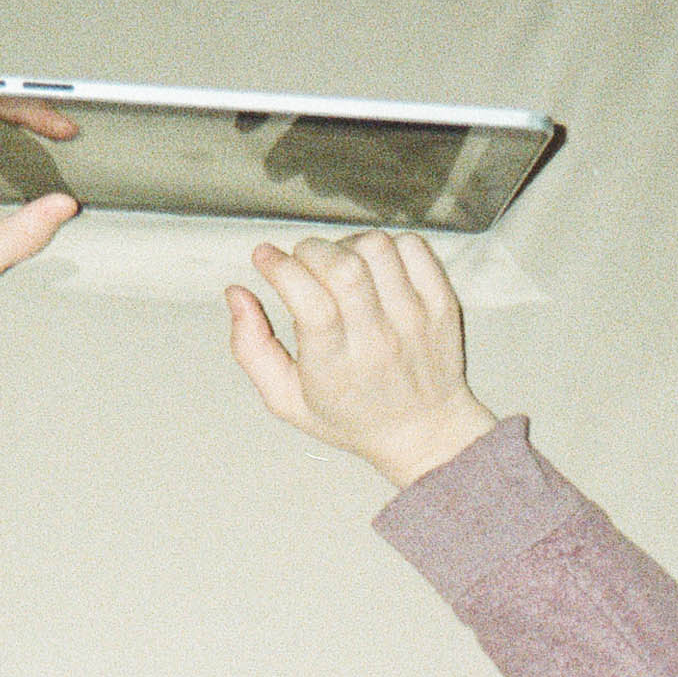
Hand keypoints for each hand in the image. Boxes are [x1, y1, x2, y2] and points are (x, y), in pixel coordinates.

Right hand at [225, 232, 501, 488]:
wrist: (424, 431)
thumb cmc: (349, 415)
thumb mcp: (286, 399)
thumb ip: (252, 348)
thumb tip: (236, 293)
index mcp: (335, 368)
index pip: (310, 303)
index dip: (281, 269)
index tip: (264, 257)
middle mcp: (378, 341)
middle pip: (343, 269)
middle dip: (310, 250)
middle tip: (301, 262)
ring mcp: (415, 319)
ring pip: (377, 249)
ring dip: (347, 244)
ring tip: (338, 265)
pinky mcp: (441, 304)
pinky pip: (413, 248)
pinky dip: (386, 245)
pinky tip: (373, 267)